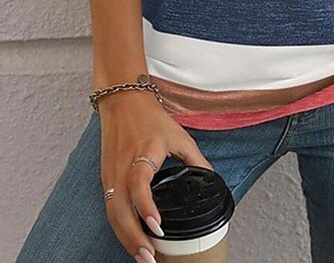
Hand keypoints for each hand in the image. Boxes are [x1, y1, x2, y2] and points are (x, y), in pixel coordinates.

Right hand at [97, 90, 213, 260]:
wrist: (122, 101)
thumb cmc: (150, 118)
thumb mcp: (179, 135)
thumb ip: (196, 159)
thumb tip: (212, 180)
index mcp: (142, 153)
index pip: (138, 183)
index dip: (146, 206)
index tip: (157, 226)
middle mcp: (122, 167)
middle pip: (120, 208)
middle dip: (133, 237)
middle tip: (150, 257)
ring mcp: (110, 174)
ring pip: (112, 213)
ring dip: (125, 237)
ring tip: (143, 256)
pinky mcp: (105, 179)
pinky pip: (110, 208)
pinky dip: (120, 227)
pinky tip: (131, 240)